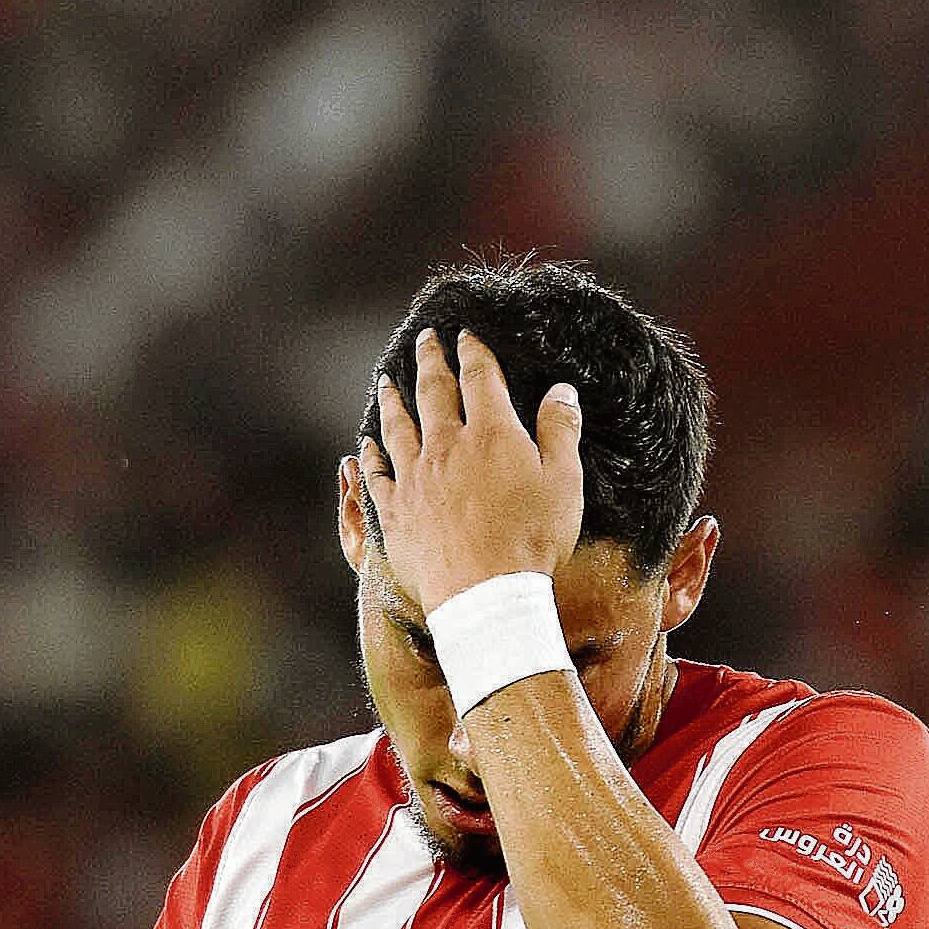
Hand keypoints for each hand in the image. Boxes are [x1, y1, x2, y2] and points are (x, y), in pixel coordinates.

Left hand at [361, 331, 584, 615]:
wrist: (485, 594)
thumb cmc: (531, 540)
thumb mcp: (564, 483)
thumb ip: (560, 432)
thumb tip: (561, 391)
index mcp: (491, 434)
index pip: (479, 378)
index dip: (473, 352)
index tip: (466, 334)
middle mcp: (447, 446)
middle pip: (433, 391)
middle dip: (429, 360)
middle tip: (425, 339)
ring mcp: (415, 478)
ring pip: (397, 427)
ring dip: (391, 400)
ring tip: (385, 382)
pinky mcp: (396, 511)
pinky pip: (377, 475)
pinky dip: (370, 456)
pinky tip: (365, 447)